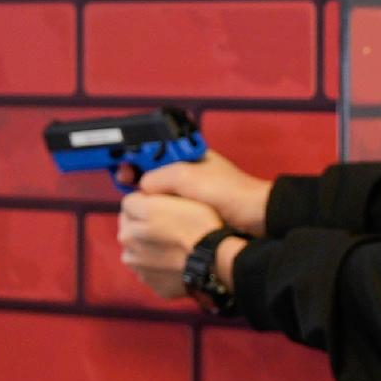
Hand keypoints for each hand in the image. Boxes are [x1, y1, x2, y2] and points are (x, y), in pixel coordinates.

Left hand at [119, 189, 225, 300]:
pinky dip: (161, 267)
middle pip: (131, 229)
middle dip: (144, 226)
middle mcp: (127, 246)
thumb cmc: (198, 223)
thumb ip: (151, 194)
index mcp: (129, 220)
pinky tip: (179, 262)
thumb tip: (144, 196)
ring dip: (149, 248)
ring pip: (139, 252)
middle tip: (171, 226)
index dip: (148, 201)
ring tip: (174, 246)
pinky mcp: (154, 287)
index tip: (164, 205)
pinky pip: (153, 272)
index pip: (129, 204)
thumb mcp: (175, 196)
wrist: (215, 260)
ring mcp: (140, 269)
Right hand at [137, 150, 271, 237]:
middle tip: (131, 199)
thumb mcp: (186, 177)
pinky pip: (172, 217)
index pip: (153, 153)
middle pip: (154, 179)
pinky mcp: (198, 217)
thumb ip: (158, 177)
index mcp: (188, 157)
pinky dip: (164, 221)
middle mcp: (190, 174)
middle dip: (143, 189)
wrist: (258, 220)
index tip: (121, 174)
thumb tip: (140, 190)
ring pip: (162, 201)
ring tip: (144, 216)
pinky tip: (160, 227)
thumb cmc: (229, 193)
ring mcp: (194, 196)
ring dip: (153, 208)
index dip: (135, 162)